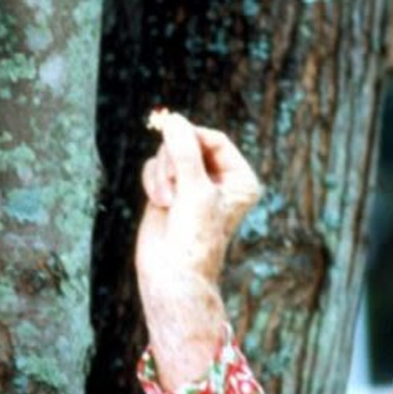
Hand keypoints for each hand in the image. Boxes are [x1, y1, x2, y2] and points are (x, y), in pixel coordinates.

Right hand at [135, 110, 261, 390]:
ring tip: (166, 201)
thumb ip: (184, 150)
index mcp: (239, 178)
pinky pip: (154, 167)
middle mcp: (218, 180)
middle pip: (188, 142)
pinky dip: (153, 182)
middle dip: (174, 160)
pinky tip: (159, 203)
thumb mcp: (195, 189)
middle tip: (173, 183)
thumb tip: (172, 118)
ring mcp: (191, 185)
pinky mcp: (169, 191)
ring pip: (168, 154)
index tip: (175, 141)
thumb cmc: (194, 237)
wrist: (173, 275)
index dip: (192, 138)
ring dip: (162, 174)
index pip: (214, 139)